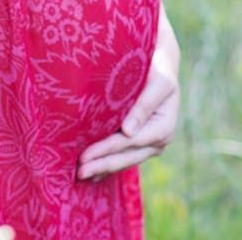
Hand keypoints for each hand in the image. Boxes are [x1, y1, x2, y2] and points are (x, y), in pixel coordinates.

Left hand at [77, 9, 180, 180]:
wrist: (160, 65)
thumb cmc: (156, 68)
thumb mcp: (158, 81)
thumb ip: (145, 104)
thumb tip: (128, 131)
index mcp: (163, 126)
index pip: (128, 142)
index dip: (106, 150)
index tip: (84, 157)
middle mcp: (158, 140)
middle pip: (126, 157)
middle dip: (101, 165)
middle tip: (78, 172)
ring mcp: (149, 145)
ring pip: (124, 161)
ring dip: (102, 169)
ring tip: (80, 175)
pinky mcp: (141, 143)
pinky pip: (124, 158)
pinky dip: (107, 166)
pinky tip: (92, 173)